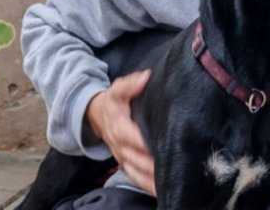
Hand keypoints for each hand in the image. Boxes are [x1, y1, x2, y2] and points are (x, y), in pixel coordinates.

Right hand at [85, 71, 155, 193]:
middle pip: (136, 159)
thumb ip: (131, 84)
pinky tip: (160, 191)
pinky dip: (146, 186)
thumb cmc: (112, 102)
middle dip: (153, 165)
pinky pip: (135, 178)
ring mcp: (122, 157)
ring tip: (167, 183)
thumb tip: (145, 78)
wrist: (96, 116)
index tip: (161, 145)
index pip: (131, 136)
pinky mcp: (125, 164)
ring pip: (136, 172)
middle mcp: (119, 145)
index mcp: (118, 126)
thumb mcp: (118, 88)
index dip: (144, 142)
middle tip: (173, 168)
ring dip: (150, 179)